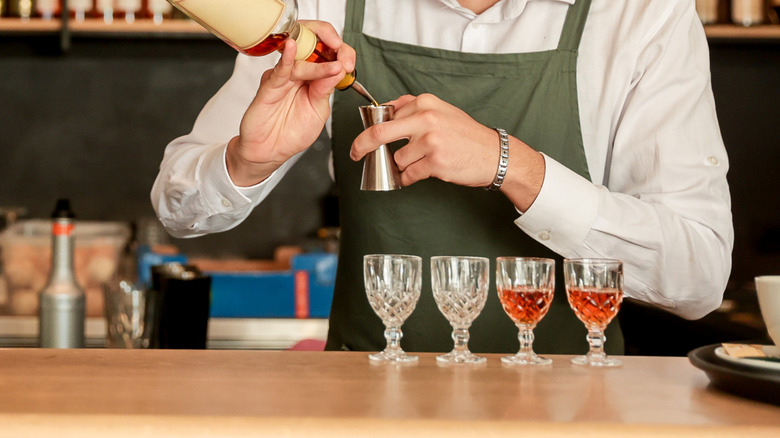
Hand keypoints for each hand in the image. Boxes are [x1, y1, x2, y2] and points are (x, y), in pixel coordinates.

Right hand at [226, 21, 355, 186]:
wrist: (270, 151)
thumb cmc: (291, 133)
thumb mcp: (318, 112)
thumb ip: (326, 90)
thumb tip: (339, 68)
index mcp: (314, 78)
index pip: (330, 54)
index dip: (342, 53)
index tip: (349, 62)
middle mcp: (299, 73)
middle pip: (315, 47)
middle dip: (331, 45)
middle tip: (344, 57)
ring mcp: (284, 77)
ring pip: (302, 59)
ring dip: (319, 62)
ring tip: (334, 65)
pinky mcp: (270, 85)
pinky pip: (279, 69)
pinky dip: (287, 58)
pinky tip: (293, 48)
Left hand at [350, 94, 545, 210]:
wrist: (495, 154)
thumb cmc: (467, 135)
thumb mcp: (442, 111)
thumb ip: (414, 110)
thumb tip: (385, 113)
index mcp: (425, 103)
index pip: (388, 114)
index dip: (373, 127)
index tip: (365, 138)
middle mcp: (426, 118)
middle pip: (379, 133)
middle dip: (361, 145)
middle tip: (354, 153)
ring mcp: (430, 141)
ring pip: (397, 158)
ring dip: (403, 166)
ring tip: (422, 164)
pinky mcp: (435, 162)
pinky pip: (408, 174)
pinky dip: (408, 178)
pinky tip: (419, 176)